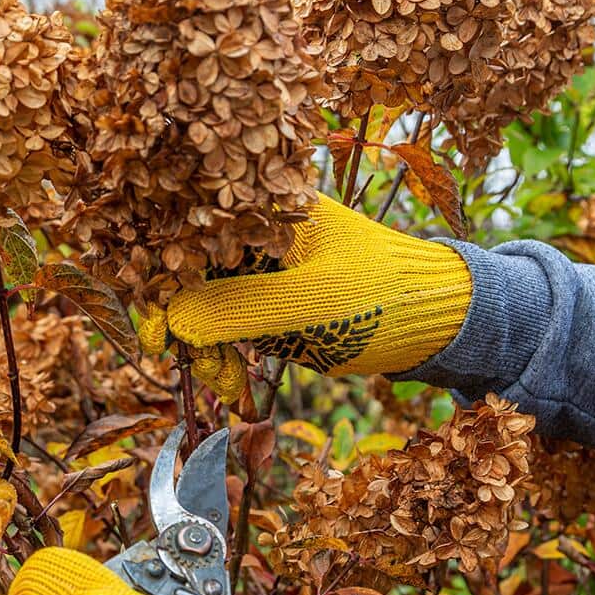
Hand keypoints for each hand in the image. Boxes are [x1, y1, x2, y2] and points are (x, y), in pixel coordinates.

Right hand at [153, 195, 471, 377]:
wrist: (439, 319)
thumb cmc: (381, 298)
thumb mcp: (307, 305)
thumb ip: (236, 308)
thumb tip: (171, 319)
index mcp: (268, 206)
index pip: (192, 236)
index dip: (162, 285)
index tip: (155, 336)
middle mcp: (261, 228)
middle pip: (193, 273)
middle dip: (187, 326)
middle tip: (197, 372)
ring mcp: (269, 264)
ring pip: (210, 304)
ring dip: (208, 347)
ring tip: (227, 387)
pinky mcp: (278, 296)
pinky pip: (235, 322)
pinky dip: (230, 352)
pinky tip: (235, 382)